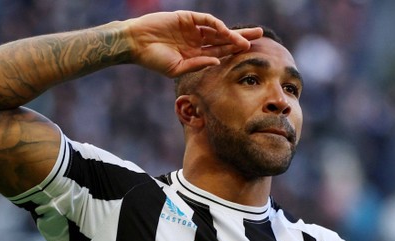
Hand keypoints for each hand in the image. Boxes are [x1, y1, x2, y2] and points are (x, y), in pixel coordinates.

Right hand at [125, 11, 262, 76]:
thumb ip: (197, 64)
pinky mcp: (185, 18)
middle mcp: (195, 41)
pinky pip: (205, 20)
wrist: (134, 44)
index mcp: (193, 54)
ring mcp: (191, 28)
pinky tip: (226, 31)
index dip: (233, 51)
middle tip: (259, 36)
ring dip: (232, 33)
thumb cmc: (152, 59)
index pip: (218, 52)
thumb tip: (217, 62)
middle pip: (223, 39)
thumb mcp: (176, 68)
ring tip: (249, 36)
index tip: (248, 52)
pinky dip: (216, 25)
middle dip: (240, 38)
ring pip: (217, 29)